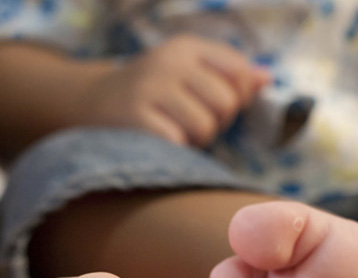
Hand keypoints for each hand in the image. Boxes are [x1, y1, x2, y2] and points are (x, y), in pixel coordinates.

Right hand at [81, 35, 269, 146]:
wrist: (91, 104)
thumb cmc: (153, 93)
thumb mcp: (189, 73)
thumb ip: (230, 75)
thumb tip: (267, 78)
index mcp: (187, 47)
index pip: (239, 73)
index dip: (235, 98)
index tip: (212, 104)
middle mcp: (169, 61)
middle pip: (226, 102)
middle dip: (215, 122)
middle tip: (189, 122)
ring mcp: (151, 87)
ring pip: (205, 126)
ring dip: (195, 140)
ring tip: (174, 131)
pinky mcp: (135, 117)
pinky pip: (178, 142)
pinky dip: (174, 150)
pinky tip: (157, 141)